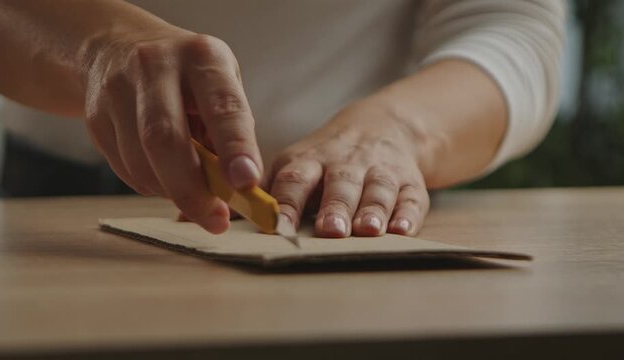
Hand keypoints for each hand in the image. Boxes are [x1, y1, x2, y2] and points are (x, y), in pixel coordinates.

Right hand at [83, 27, 262, 233]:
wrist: (117, 46)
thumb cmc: (188, 77)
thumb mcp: (220, 87)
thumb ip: (231, 133)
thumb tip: (236, 190)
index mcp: (202, 56)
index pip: (222, 106)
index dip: (236, 148)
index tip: (247, 184)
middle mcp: (155, 66)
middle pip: (165, 139)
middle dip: (192, 189)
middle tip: (216, 220)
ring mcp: (117, 89)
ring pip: (141, 161)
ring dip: (171, 192)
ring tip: (193, 195)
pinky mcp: (95, 116)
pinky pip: (125, 168)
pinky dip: (151, 185)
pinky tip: (165, 177)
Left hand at [267, 100, 430, 236]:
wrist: (383, 127)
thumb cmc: (326, 159)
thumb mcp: (295, 165)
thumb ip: (265, 194)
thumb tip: (210, 219)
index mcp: (309, 161)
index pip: (294, 180)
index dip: (287, 203)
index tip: (279, 227)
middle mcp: (344, 164)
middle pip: (339, 184)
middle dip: (336, 207)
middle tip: (331, 230)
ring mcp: (379, 171)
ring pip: (377, 190)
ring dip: (373, 210)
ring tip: (369, 230)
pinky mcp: (409, 182)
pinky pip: (412, 198)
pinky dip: (408, 214)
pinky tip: (403, 230)